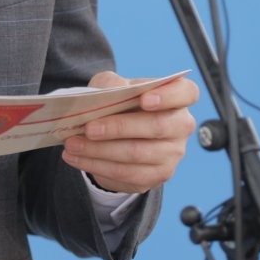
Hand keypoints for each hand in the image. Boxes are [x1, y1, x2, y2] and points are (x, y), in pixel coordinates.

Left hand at [61, 71, 198, 193]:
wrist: (119, 134)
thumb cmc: (120, 103)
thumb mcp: (113, 86)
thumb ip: (112, 83)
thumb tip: (112, 91)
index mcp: (178, 97)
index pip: (187, 93)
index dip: (168, 96)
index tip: (144, 99)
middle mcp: (181, 126)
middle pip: (157, 127)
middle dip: (119, 127)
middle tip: (89, 128)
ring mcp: (172, 154)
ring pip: (137, 154)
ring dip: (100, 151)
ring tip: (72, 144)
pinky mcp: (158, 176)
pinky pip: (128, 174)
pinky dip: (98, 166)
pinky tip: (77, 158)